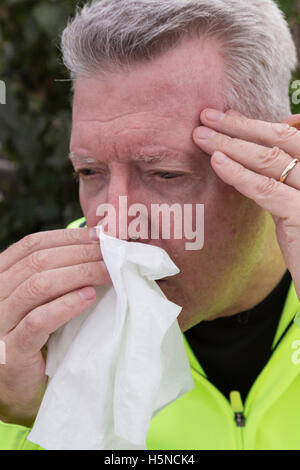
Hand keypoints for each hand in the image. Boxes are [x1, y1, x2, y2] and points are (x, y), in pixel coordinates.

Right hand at [0, 227, 109, 425]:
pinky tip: (89, 297)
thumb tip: (96, 248)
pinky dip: (65, 306)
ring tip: (108, 272)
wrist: (19, 390)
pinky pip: (38, 321)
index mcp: (1, 278)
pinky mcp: (11, 350)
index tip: (99, 236)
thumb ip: (55, 276)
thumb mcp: (40, 302)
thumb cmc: (36, 340)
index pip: (31, 246)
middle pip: (37, 262)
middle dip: (80, 253)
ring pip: (38, 286)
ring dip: (79, 274)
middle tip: (111, 253)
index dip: (67, 237)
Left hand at [193, 108, 299, 299]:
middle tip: (207, 115)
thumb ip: (282, 180)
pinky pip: (267, 189)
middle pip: (280, 140)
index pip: (290, 136)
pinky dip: (239, 173)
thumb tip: (251, 156)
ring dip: (231, 143)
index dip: (256, 124)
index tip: (227, 117)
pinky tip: (217, 162)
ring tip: (201, 135)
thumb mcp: (296, 205)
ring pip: (271, 159)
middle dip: (240, 125)